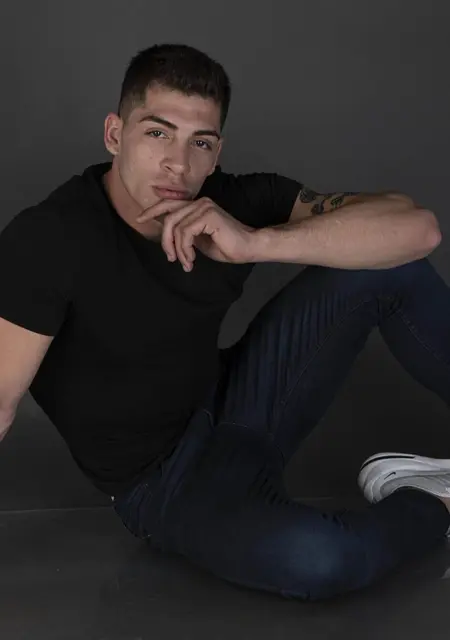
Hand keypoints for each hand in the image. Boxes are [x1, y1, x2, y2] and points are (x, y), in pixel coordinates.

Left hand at [136, 197, 256, 270]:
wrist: (248, 247)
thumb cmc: (226, 246)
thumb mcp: (198, 240)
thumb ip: (183, 233)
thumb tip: (165, 233)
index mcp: (196, 206)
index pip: (169, 204)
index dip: (152, 210)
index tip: (139, 219)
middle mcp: (199, 202)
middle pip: (168, 217)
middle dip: (165, 240)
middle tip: (170, 258)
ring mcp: (204, 207)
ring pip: (175, 227)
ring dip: (178, 249)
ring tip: (186, 262)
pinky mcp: (208, 215)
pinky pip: (185, 233)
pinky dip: (185, 249)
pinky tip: (192, 259)